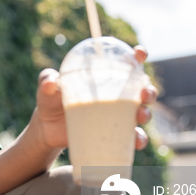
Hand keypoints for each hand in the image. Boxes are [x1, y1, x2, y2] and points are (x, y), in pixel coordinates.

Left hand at [35, 45, 157, 150]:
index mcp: (104, 78)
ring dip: (145, 114)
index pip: (127, 64)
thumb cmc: (51, 100)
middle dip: (148, 91)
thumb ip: (47, 81)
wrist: (47, 129)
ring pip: (141, 113)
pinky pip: (132, 137)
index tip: (139, 53)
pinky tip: (136, 141)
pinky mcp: (115, 134)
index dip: (138, 56)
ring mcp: (118, 116)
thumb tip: (50, 82)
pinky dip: (138, 139)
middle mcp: (116, 96)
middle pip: (142, 89)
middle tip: (143, 94)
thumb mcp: (47, 88)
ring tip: (139, 115)